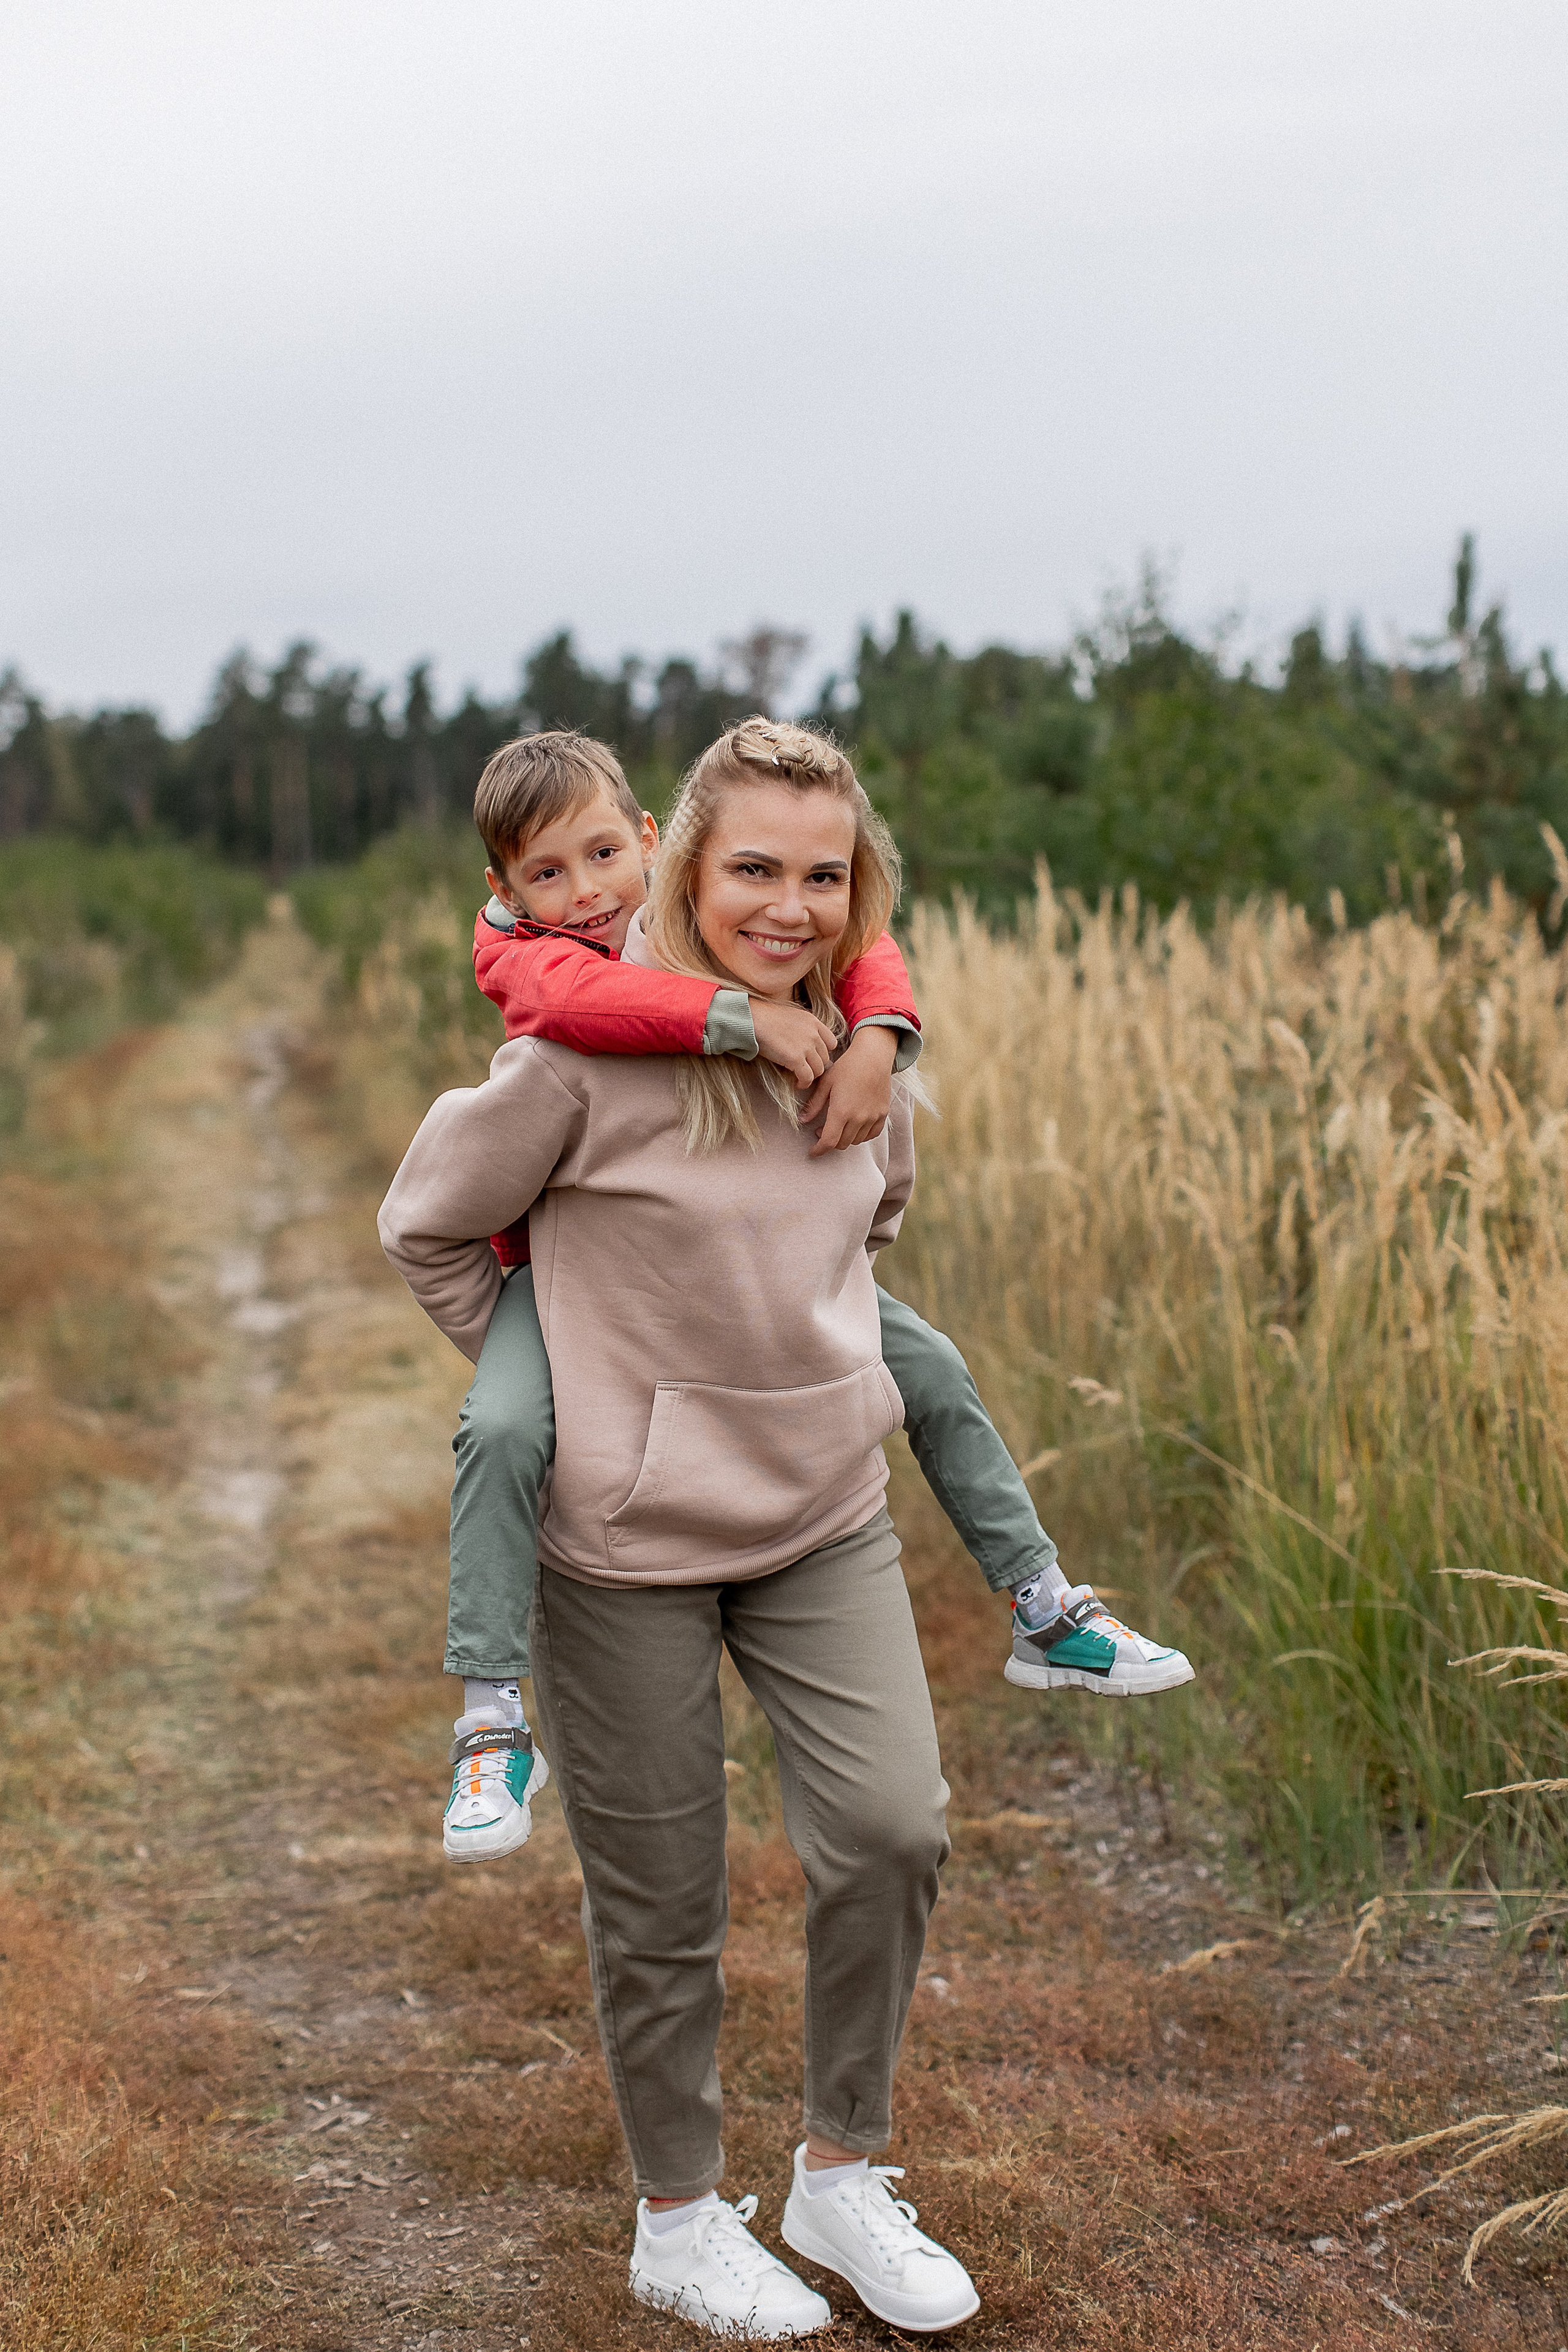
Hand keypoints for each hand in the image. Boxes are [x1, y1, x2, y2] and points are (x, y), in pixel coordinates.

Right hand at [749, 998, 837, 1088]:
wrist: (754, 1019)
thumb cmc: (766, 1017)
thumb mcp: (792, 1015)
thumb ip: (803, 1026)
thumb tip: (803, 1039)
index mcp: (814, 1022)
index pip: (832, 1042)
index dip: (824, 1052)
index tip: (814, 1057)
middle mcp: (813, 1034)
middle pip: (825, 1058)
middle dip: (817, 1065)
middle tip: (806, 1070)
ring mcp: (806, 1047)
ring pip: (819, 1069)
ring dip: (811, 1076)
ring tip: (802, 1078)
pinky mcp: (796, 1059)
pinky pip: (807, 1077)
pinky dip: (804, 1083)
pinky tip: (797, 1084)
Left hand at [802, 1025, 897, 1153]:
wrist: (873, 1056)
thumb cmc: (847, 1067)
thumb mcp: (826, 1083)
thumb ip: (814, 1104)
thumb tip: (802, 1120)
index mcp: (841, 1111)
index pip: (828, 1142)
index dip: (819, 1150)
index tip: (813, 1152)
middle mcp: (858, 1118)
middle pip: (842, 1144)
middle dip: (829, 1142)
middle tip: (821, 1131)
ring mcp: (872, 1117)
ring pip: (856, 1141)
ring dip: (844, 1138)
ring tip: (838, 1125)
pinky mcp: (883, 1114)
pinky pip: (871, 1134)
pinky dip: (861, 1135)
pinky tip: (854, 1126)